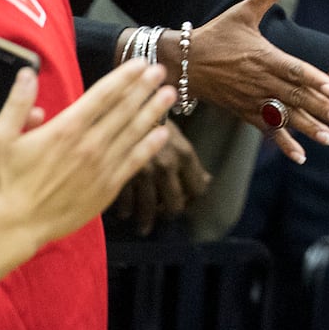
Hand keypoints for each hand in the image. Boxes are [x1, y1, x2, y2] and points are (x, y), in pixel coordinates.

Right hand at [0, 61, 174, 279]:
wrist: (15, 226)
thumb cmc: (4, 181)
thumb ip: (17, 104)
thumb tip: (27, 73)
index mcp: (66, 128)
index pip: (102, 95)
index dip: (124, 77)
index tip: (141, 63)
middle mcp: (89, 144)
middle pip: (124, 109)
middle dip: (144, 87)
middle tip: (161, 70)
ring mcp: (102, 166)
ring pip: (134, 132)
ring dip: (153, 110)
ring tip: (170, 94)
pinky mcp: (109, 187)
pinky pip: (135, 161)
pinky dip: (151, 146)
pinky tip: (163, 133)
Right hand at [109, 119, 210, 236]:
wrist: (123, 102)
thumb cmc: (152, 114)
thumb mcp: (176, 135)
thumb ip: (190, 161)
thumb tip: (207, 180)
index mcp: (184, 154)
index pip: (198, 188)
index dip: (194, 197)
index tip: (188, 199)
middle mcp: (167, 166)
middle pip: (175, 204)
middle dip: (171, 212)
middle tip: (164, 213)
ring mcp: (144, 173)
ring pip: (149, 209)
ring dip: (147, 220)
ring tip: (144, 227)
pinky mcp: (121, 175)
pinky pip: (126, 204)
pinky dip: (126, 210)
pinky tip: (125, 213)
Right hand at [188, 0, 328, 163]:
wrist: (181, 62)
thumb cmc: (216, 35)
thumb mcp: (241, 12)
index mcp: (263, 56)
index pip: (293, 70)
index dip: (313, 79)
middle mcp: (259, 81)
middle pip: (293, 96)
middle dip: (318, 109)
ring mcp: (252, 99)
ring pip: (283, 116)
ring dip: (307, 128)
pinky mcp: (245, 112)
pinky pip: (267, 130)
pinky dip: (283, 144)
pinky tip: (301, 156)